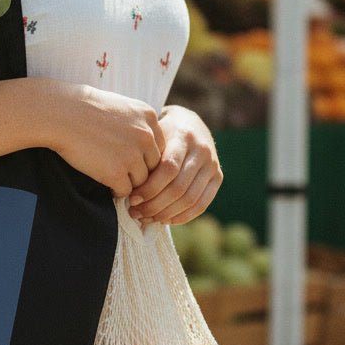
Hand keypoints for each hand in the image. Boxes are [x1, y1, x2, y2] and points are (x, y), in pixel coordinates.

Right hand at [50, 84, 165, 195]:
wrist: (60, 114)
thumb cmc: (82, 108)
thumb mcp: (119, 106)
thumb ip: (135, 123)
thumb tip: (140, 146)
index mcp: (148, 117)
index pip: (158, 146)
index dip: (144, 155)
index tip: (128, 157)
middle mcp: (146, 136)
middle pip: (153, 165)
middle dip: (138, 170)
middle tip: (121, 172)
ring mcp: (132, 155)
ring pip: (141, 180)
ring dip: (128, 182)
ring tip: (112, 178)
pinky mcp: (116, 173)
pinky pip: (125, 190)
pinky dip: (116, 190)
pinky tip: (105, 183)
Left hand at [127, 105, 221, 223]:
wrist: (190, 124)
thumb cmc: (162, 133)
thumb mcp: (153, 137)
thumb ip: (145, 158)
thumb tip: (126, 189)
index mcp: (183, 137)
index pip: (168, 169)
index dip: (149, 188)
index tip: (131, 199)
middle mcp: (202, 151)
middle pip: (178, 187)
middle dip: (154, 205)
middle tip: (135, 213)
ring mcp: (212, 165)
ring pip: (190, 199)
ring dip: (166, 214)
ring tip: (147, 219)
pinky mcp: (217, 177)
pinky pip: (202, 204)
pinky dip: (182, 216)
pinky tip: (164, 220)